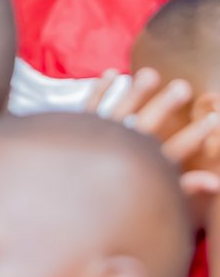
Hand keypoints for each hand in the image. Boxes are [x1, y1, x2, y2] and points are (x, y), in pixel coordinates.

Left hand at [90, 67, 219, 201]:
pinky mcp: (78, 130)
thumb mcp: (159, 199)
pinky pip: (89, 106)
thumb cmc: (119, 202)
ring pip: (118, 110)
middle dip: (165, 105)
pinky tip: (112, 73)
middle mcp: (121, 150)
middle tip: (183, 87)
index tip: (214, 119)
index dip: (195, 135)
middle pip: (146, 125)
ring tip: (150, 74)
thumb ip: (186, 188)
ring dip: (134, 92)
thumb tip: (216, 182)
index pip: (176, 150)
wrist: (71, 203)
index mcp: (144, 168)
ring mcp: (98, 138)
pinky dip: (99, 89)